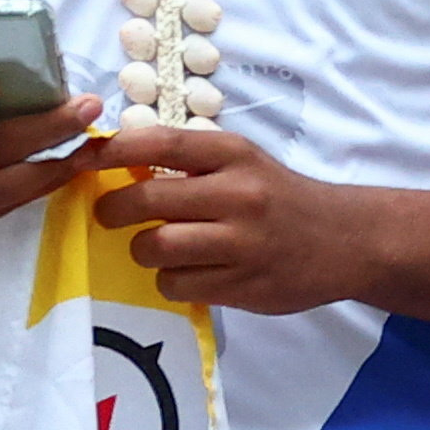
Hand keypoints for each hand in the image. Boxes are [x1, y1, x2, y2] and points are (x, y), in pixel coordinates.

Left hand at [93, 123, 383, 313]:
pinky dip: (170, 281)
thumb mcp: (243, 163)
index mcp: (234, 155)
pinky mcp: (244, 285)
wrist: (344, 240)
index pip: (158, 143)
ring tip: (155, 248)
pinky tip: (188, 273)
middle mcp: (238, 194)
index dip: (111, 151)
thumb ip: (189, 162)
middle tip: (109, 215)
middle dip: (113, 210)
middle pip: (146, 201)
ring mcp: (242, 244)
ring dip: (143, 250)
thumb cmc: (279, 197)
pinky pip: (177, 285)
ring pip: (156, 248)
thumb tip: (113, 163)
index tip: (84, 160)